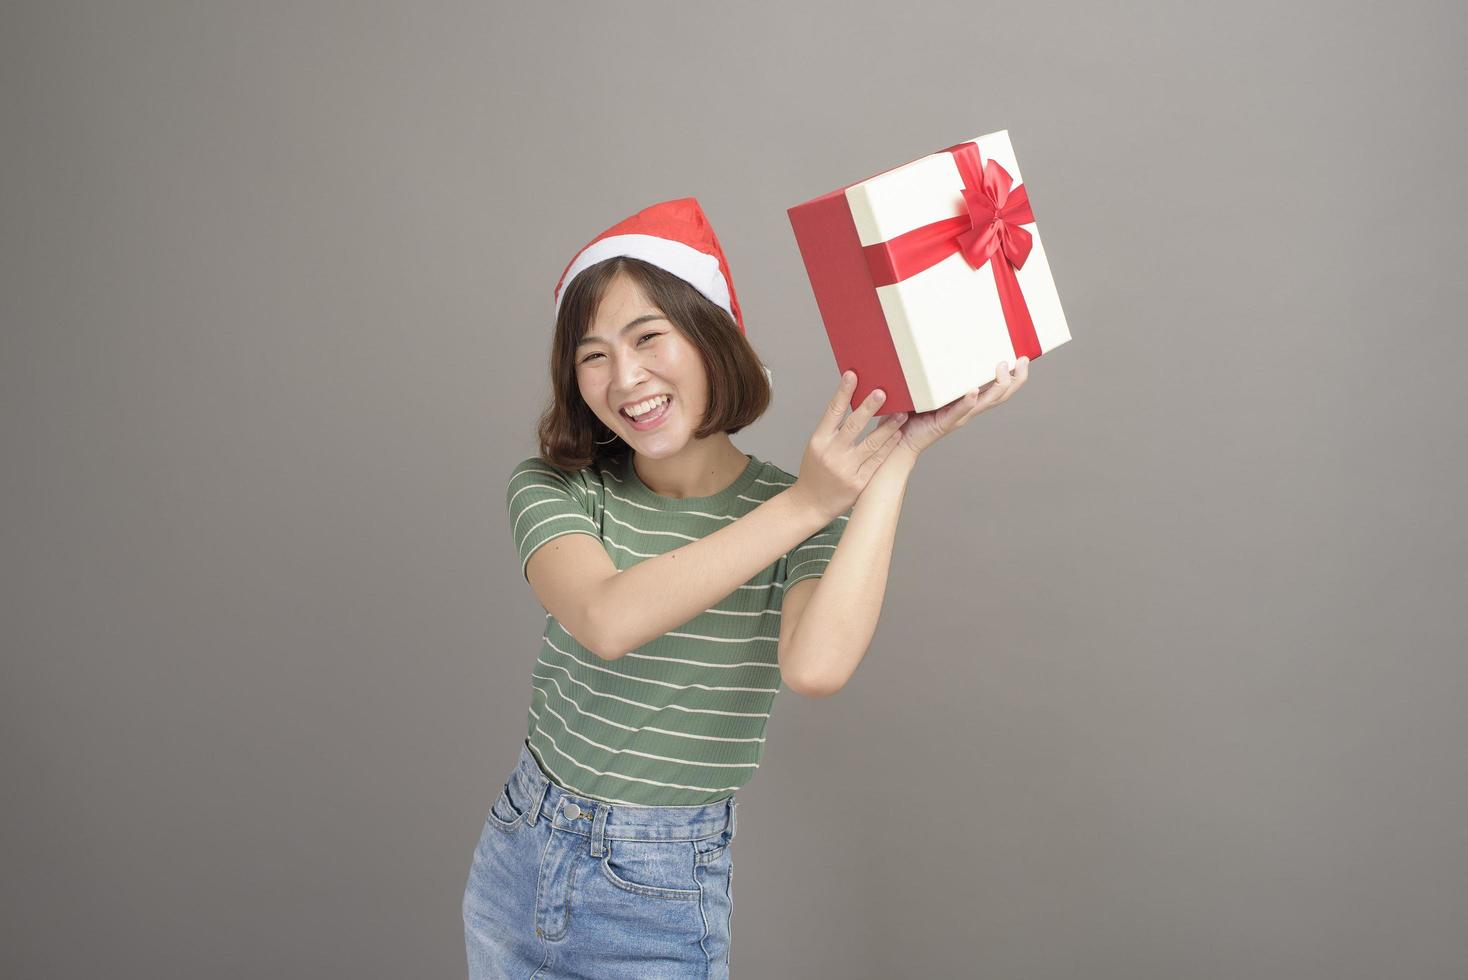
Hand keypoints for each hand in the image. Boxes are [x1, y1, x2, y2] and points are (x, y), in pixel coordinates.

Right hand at [791, 370, 909, 521]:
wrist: (810, 503)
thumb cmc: (815, 471)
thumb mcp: (817, 446)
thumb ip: (833, 428)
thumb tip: (852, 402)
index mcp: (819, 441)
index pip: (832, 411)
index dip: (843, 392)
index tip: (852, 375)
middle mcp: (832, 453)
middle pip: (853, 426)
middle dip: (869, 408)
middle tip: (883, 392)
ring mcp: (846, 469)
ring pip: (871, 444)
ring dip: (888, 427)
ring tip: (902, 414)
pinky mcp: (859, 482)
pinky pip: (877, 461)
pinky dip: (889, 447)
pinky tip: (898, 435)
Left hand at [896, 357, 1030, 455]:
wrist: (902, 438)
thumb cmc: (916, 412)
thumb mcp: (932, 388)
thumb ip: (938, 372)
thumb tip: (936, 344)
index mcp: (969, 400)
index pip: (997, 389)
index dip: (1013, 377)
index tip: (1022, 359)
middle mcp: (968, 409)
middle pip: (1000, 395)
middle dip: (1015, 379)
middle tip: (1023, 361)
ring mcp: (958, 416)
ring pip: (986, 403)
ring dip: (997, 386)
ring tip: (1002, 368)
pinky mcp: (944, 423)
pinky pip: (959, 411)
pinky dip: (967, 402)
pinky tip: (973, 391)